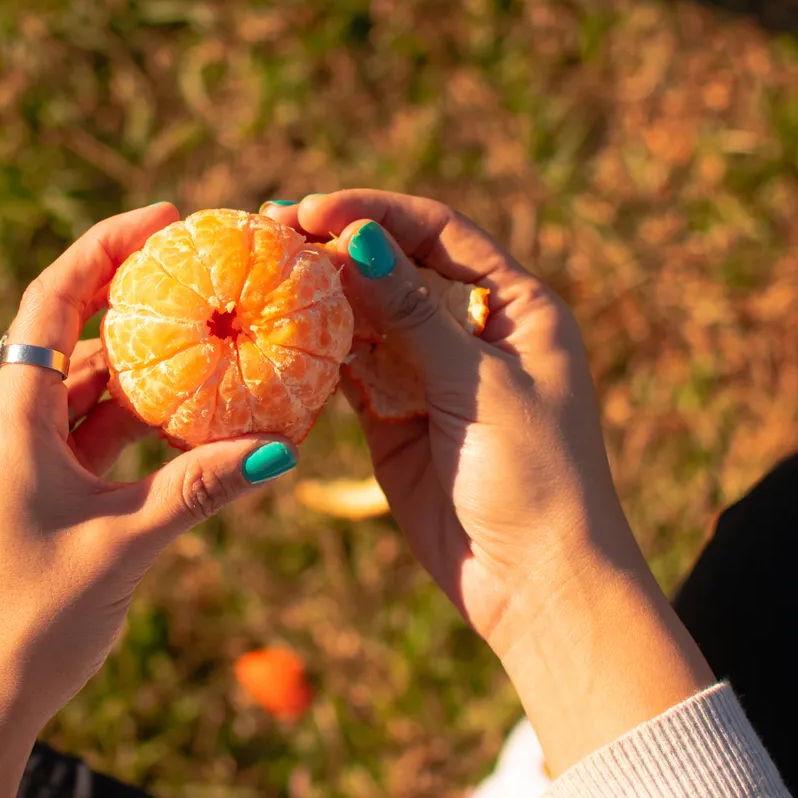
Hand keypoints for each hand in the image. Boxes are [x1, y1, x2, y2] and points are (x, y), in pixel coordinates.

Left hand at [0, 203, 297, 797]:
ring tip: (210, 348)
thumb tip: (282, 448)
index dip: (105, 246)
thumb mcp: (126, 546)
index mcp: (7, 417)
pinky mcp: (28, 489)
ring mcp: (13, 457)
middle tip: (202, 277)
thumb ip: (200, 488)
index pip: (52, 298)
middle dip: (134, 303)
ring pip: (83, 387)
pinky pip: (84, 432)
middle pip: (69, 333)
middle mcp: (2, 423)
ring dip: (141, 371)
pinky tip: (186, 422)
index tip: (165, 217)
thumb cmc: (30, 622)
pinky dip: (131, 420)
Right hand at [263, 190, 712, 772]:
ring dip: (318, 300)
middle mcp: (472, 334)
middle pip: (395, 269)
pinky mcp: (396, 423)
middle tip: (266, 232)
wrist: (539, 588)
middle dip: (336, 250)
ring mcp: (431, 379)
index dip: (376, 212)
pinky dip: (315, 357)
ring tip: (257, 276)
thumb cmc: (536, 476)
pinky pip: (349, 376)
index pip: (439, 232)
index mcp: (517, 308)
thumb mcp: (478, 384)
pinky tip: (273, 337)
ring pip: (366, 321)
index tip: (313, 209)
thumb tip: (358, 238)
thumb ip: (413, 314)